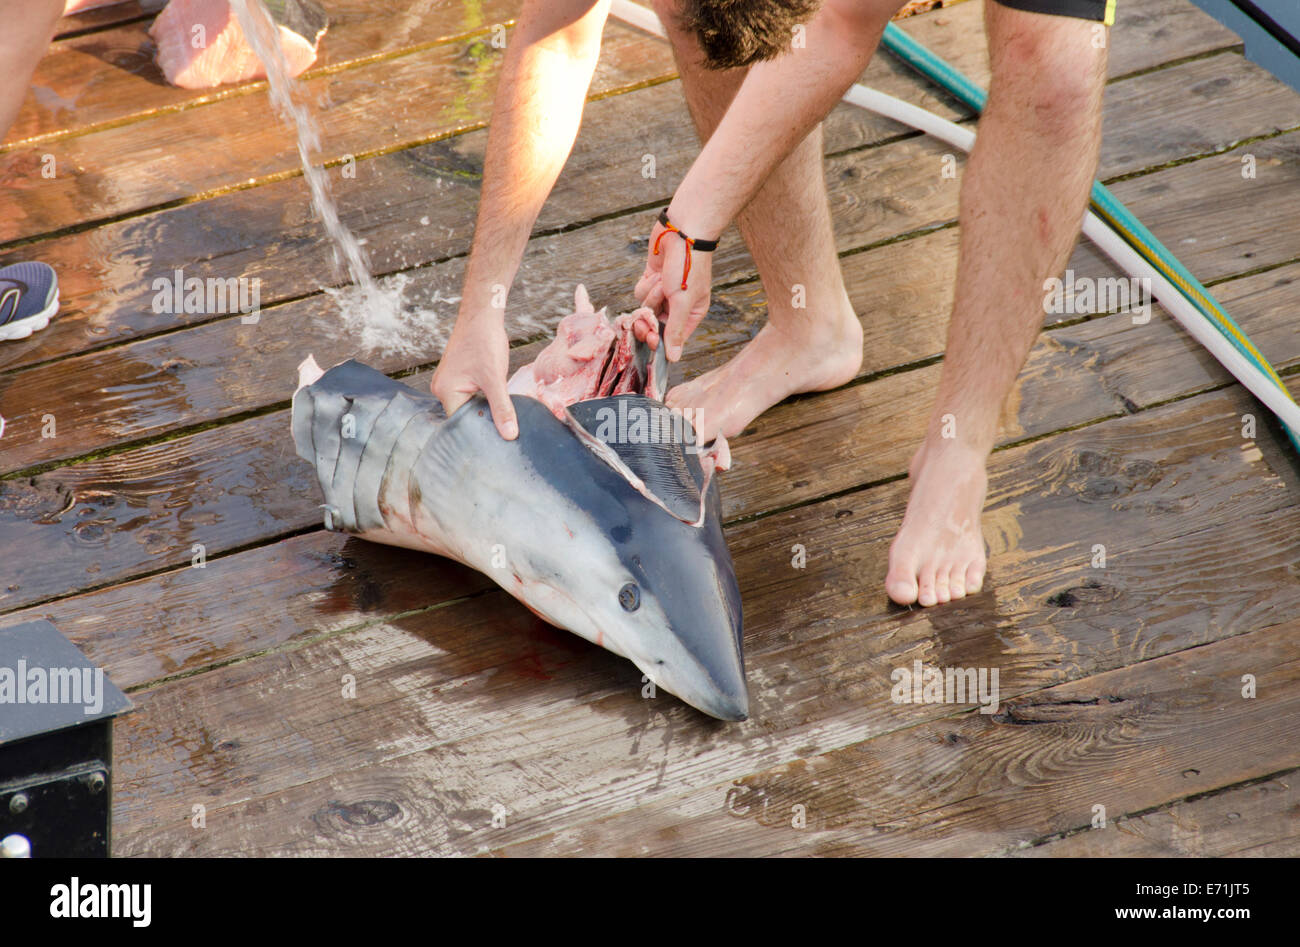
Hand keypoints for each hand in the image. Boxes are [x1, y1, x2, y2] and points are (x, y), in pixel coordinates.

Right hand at [430, 313, 517, 438]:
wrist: (483, 315)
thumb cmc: (485, 341)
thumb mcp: (495, 379)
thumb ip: (502, 408)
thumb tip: (509, 435)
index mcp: (446, 392)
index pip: (461, 424)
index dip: (480, 432)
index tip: (498, 441)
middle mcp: (442, 389)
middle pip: (464, 417)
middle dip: (484, 422)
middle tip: (505, 433)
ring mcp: (449, 383)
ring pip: (469, 407)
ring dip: (485, 410)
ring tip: (503, 419)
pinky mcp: (458, 377)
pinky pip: (470, 396)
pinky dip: (484, 400)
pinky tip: (498, 402)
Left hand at [635, 219, 712, 361]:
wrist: (681, 232)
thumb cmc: (687, 266)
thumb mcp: (682, 302)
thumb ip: (674, 331)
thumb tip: (674, 358)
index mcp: (691, 313)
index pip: (672, 337)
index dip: (659, 340)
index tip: (649, 340)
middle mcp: (677, 305)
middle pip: (654, 325)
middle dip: (648, 320)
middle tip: (641, 320)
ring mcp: (664, 292)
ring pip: (645, 307)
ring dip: (652, 295)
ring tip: (663, 282)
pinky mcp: (652, 280)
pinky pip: (640, 292)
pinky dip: (646, 284)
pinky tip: (656, 273)